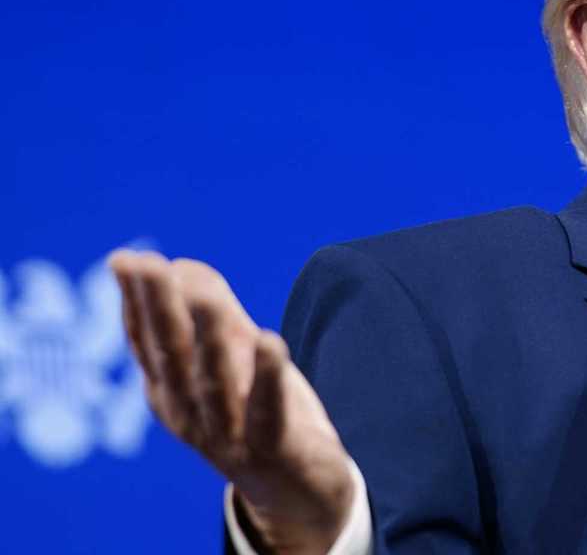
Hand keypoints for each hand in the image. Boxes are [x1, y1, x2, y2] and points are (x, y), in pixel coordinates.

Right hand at [109, 250, 353, 554]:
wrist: (299, 487)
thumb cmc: (257, 412)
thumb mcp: (235, 357)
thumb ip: (214, 312)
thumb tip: (181, 265)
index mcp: (172, 389)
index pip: (148, 341)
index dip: (137, 301)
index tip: (127, 260)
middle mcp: (189, 413)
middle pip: (172, 355)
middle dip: (158, 308)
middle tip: (148, 265)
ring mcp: (227, 434)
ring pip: (214, 382)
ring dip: (208, 338)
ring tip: (205, 296)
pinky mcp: (271, 448)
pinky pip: (267, 411)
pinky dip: (267, 377)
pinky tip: (272, 339)